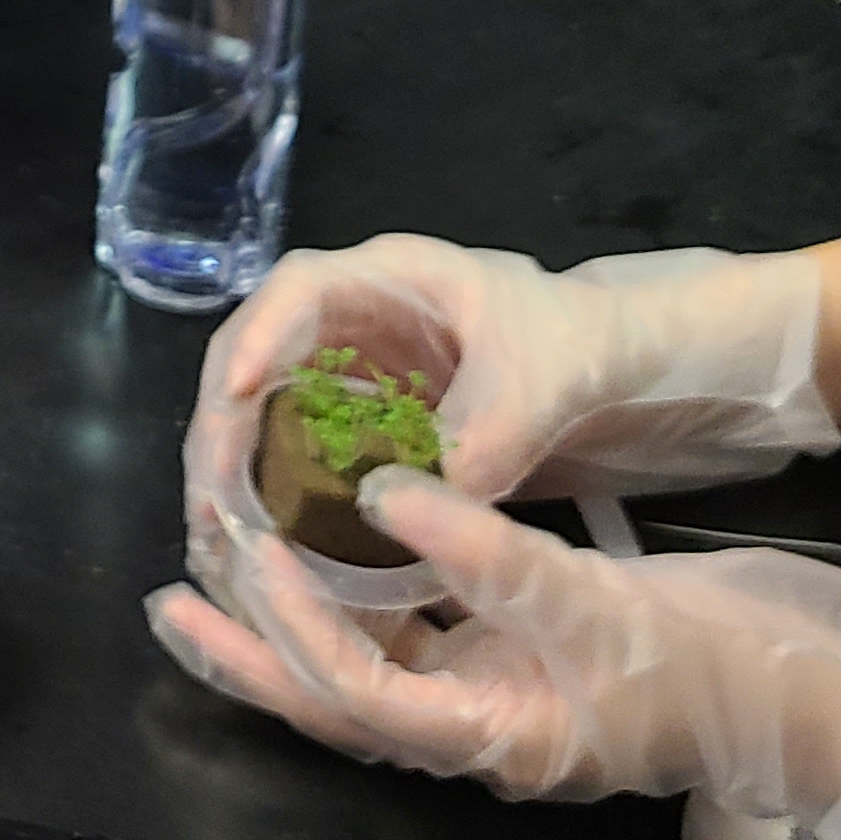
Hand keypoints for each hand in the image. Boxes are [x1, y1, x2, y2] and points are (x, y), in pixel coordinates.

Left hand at [149, 475, 840, 839]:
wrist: (807, 690)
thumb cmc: (720, 661)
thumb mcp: (601, 599)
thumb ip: (488, 553)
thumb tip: (385, 496)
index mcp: (494, 738)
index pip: (364, 695)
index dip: (299, 631)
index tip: (255, 556)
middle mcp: (476, 734)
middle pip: (334, 704)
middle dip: (249, 657)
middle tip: (170, 603)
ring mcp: (491, 705)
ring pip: (360, 676)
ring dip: (283, 634)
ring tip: (210, 579)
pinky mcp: (508, 668)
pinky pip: (405, 646)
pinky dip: (351, 609)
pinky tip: (311, 563)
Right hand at [182, 236, 837, 538]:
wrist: (629, 372)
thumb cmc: (588, 346)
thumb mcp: (554, 377)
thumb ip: (498, 427)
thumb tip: (436, 493)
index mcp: (388, 278)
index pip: (295, 293)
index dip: (255, 343)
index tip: (233, 402)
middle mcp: (349, 320)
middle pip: (252, 360)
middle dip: (220, 431)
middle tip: (211, 510)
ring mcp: (347, 376)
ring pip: (260, 416)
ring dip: (234, 477)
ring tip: (218, 547)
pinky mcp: (358, 431)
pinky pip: (297, 463)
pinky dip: (274, 507)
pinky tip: (266, 561)